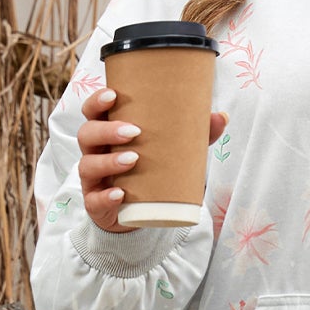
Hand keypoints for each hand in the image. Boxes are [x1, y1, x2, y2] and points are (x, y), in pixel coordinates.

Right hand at [77, 86, 226, 233]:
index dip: (97, 101)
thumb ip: (193, 134)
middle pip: (87, 134)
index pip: (92, 111)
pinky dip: (106, 197)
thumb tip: (222, 116)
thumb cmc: (150, 172)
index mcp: (106, 133)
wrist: (140, 215)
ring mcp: (93, 179)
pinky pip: (94, 200)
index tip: (113, 95)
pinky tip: (120, 194)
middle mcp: (94, 153)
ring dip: (108, 161)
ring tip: (133, 160)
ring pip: (88, 165)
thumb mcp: (170, 152)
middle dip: (107, 130)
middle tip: (134, 131)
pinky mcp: (96, 204)